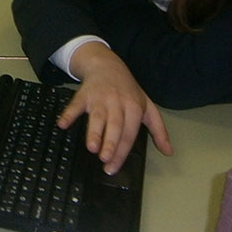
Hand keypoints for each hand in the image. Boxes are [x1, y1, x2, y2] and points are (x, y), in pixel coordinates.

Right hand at [62, 44, 172, 173]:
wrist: (106, 64)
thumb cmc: (127, 89)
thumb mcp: (147, 106)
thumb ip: (158, 130)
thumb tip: (168, 151)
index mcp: (134, 108)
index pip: (129, 133)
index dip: (122, 152)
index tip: (113, 167)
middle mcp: (117, 103)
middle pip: (115, 125)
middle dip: (110, 143)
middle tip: (105, 160)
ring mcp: (100, 97)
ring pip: (97, 116)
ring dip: (94, 131)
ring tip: (91, 147)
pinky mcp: (84, 94)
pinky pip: (75, 104)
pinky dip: (68, 113)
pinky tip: (62, 124)